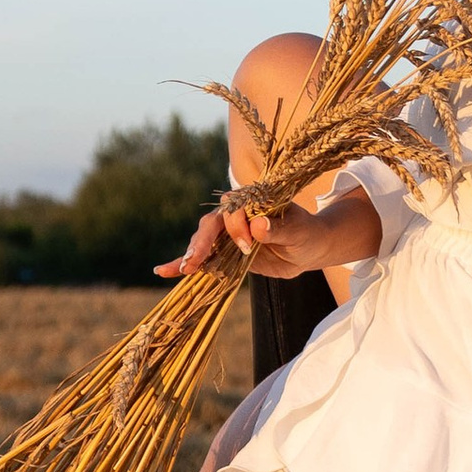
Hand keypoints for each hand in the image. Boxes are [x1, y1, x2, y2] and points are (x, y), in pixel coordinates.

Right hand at [154, 189, 382, 282]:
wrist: (308, 248)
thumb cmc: (306, 233)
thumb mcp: (298, 231)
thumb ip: (279, 228)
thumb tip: (259, 225)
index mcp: (251, 200)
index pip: (233, 209)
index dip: (236, 226)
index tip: (248, 244)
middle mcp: (234, 213)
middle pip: (211, 225)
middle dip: (202, 244)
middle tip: (196, 263)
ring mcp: (226, 233)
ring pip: (203, 241)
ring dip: (191, 255)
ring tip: (182, 270)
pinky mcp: (224, 252)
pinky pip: (202, 258)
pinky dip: (182, 263)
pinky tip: (163, 271)